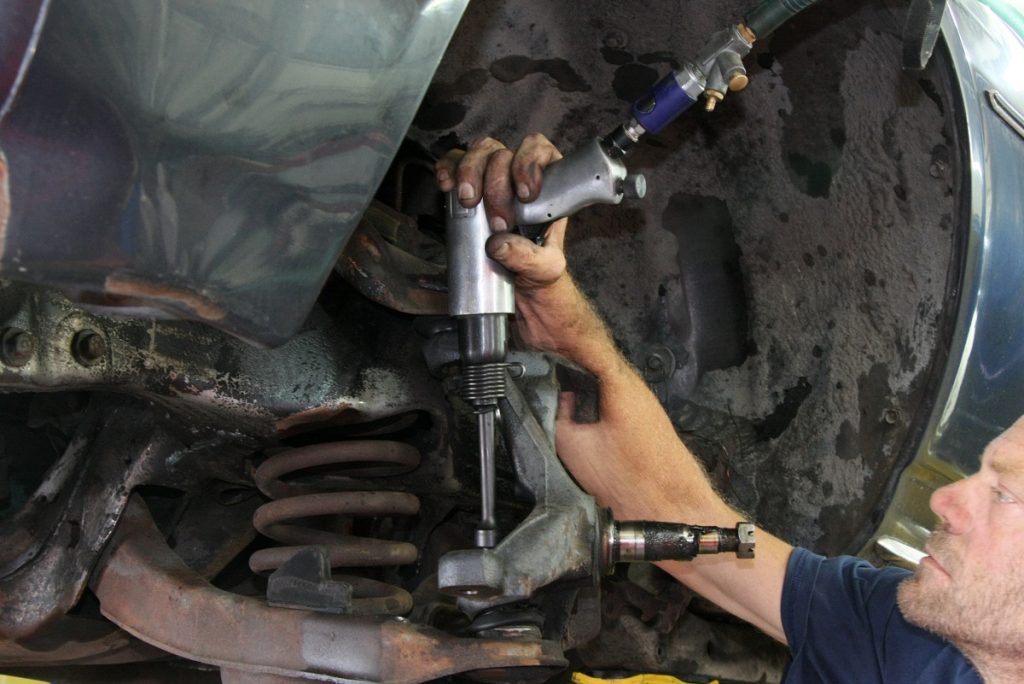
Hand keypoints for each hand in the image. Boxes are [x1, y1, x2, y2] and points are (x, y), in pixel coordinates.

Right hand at [435, 134, 568, 293]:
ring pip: (480, 152)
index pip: (540, 152)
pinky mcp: (466, 186)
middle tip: (497, 222)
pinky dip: (447, 169)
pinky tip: (446, 185)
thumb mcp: (545, 269)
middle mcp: (517, 174)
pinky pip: (453, 163)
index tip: (525, 194)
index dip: (529, 164)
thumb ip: (528, 257)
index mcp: (547, 185)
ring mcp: (490, 177)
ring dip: (471, 172)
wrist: (516, 285)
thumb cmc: (536, 269)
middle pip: (503, 154)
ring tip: (468, 202)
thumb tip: (497, 243)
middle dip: (497, 185)